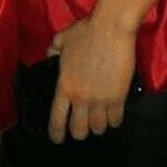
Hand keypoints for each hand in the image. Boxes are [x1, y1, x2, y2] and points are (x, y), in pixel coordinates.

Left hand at [47, 16, 135, 142]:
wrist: (111, 27)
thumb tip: (48, 60)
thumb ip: (52, 52)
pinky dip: (114, 119)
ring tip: (99, 117)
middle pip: (79, 131)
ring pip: (98, 128)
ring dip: (98, 125)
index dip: (56, 134)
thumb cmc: (85, 31)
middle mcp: (80, 97)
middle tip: (83, 124)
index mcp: (64, 86)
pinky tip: (113, 113)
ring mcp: (100, 99)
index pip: (56, 120)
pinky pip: (116, 120)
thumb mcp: (61, 39)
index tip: (58, 139)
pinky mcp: (118, 97)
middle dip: (80, 131)